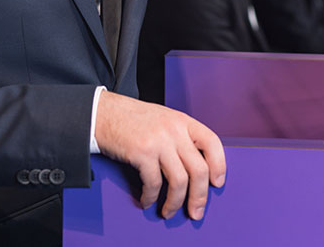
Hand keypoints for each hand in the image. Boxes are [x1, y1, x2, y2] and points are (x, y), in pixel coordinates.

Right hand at [94, 90, 225, 219]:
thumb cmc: (133, 119)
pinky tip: (147, 201)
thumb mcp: (164, 120)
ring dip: (176, 203)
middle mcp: (174, 129)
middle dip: (199, 196)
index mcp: (182, 120)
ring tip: (168, 211)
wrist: (104, 112)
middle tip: (196, 210)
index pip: (212, 142)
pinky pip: (154, 184)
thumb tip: (195, 168)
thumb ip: (181, 137)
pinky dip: (151, 198)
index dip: (219, 165)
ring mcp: (159, 140)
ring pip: (180, 181)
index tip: (216, 183)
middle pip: (198, 169)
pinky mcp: (142, 152)